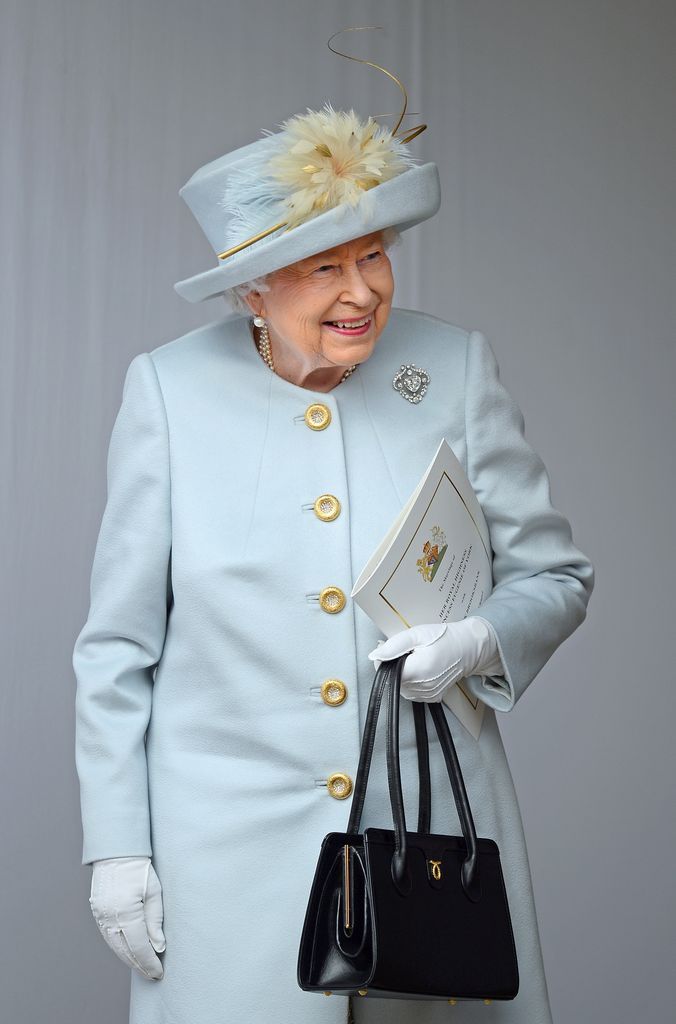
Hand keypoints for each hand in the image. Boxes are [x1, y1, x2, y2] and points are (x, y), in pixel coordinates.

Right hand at [89, 856, 165, 979]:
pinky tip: (128, 952)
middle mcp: (110, 918)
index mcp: (127, 913)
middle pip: (126, 951)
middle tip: (152, 975)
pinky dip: (119, 948)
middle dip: (140, 965)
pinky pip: (108, 937)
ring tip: (142, 967)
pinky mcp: (97, 913)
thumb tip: (158, 947)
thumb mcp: (154, 893)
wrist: (116, 853)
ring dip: (129, 959)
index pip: (139, 947)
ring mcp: (101, 916)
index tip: (159, 973)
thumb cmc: (139, 869)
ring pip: (115, 946)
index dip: (149, 962)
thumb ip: (155, 921)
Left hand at [367, 617, 500, 702]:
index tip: (389, 649)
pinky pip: (412, 692)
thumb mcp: (416, 634)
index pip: (387, 673)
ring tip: (414, 659)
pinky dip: (411, 682)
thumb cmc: (443, 638)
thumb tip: (374, 656)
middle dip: (393, 666)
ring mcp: (429, 694)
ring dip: (402, 674)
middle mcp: (423, 687)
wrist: (467, 647)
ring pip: (402, 688)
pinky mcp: (433, 697)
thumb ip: (393, 646)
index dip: (384, 661)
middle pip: (394, 681)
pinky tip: (420, 669)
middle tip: (405, 651)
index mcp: (418, 671)